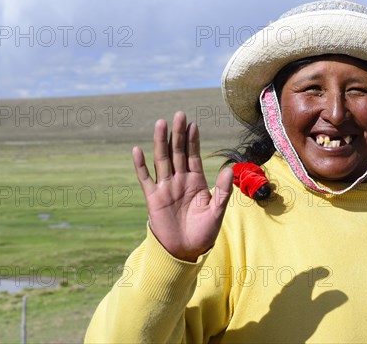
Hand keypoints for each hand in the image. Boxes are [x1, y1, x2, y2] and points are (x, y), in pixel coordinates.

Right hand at [132, 111, 233, 261]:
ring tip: (161, 123)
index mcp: (196, 181)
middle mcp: (180, 180)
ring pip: (162, 160)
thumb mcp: (217, 211)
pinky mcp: (153, 198)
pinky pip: (146, 179)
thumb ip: (223, 190)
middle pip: (177, 152)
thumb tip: (229, 168)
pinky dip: (140, 165)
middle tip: (179, 115)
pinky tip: (137, 150)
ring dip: (160, 142)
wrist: (187, 251)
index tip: (194, 124)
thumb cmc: (204, 232)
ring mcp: (166, 187)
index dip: (193, 140)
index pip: (193, 155)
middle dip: (178, 134)